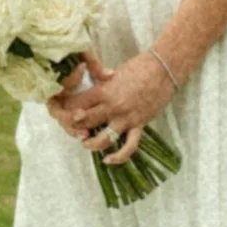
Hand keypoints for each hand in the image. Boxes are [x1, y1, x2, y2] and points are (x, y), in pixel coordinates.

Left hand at [49, 51, 175, 164]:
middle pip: (83, 122)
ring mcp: (126, 118)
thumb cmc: (139, 66)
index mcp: (103, 90)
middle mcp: (112, 106)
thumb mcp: (113, 75)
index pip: (75, 104)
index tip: (61, 111)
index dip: (65, 109)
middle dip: (73, 127)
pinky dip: (117, 157)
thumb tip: (89, 94)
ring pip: (101, 139)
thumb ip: (100, 87)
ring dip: (90, 144)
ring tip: (85, 142)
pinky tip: (108, 160)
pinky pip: (128, 147)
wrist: (164, 68)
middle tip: (71, 128)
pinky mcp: (139, 125)